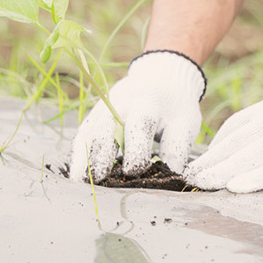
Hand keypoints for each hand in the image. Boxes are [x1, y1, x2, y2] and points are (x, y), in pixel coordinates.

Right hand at [70, 50, 205, 181]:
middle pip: (107, 128)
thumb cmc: (175, 107)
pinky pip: (83, 136)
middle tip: (102, 181)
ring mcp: (104, 109)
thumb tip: (171, 180)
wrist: (161, 79)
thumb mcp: (184, 123)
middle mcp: (121, 102)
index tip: (134, 172)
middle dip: (103, 156)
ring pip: (90, 132)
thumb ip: (176, 150)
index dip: (135, 150)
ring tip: (84, 183)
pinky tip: (78, 176)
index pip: (139, 124)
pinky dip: (79, 156)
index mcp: (149, 100)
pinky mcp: (94, 117)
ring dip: (85, 158)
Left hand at [186, 67, 262, 192]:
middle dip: (212, 161)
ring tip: (202, 186)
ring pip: (249, 156)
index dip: (218, 145)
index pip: (237, 126)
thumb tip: (260, 135)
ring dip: (222, 173)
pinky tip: (235, 188)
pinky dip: (253, 178)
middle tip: (191, 178)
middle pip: (237, 143)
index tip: (204, 161)